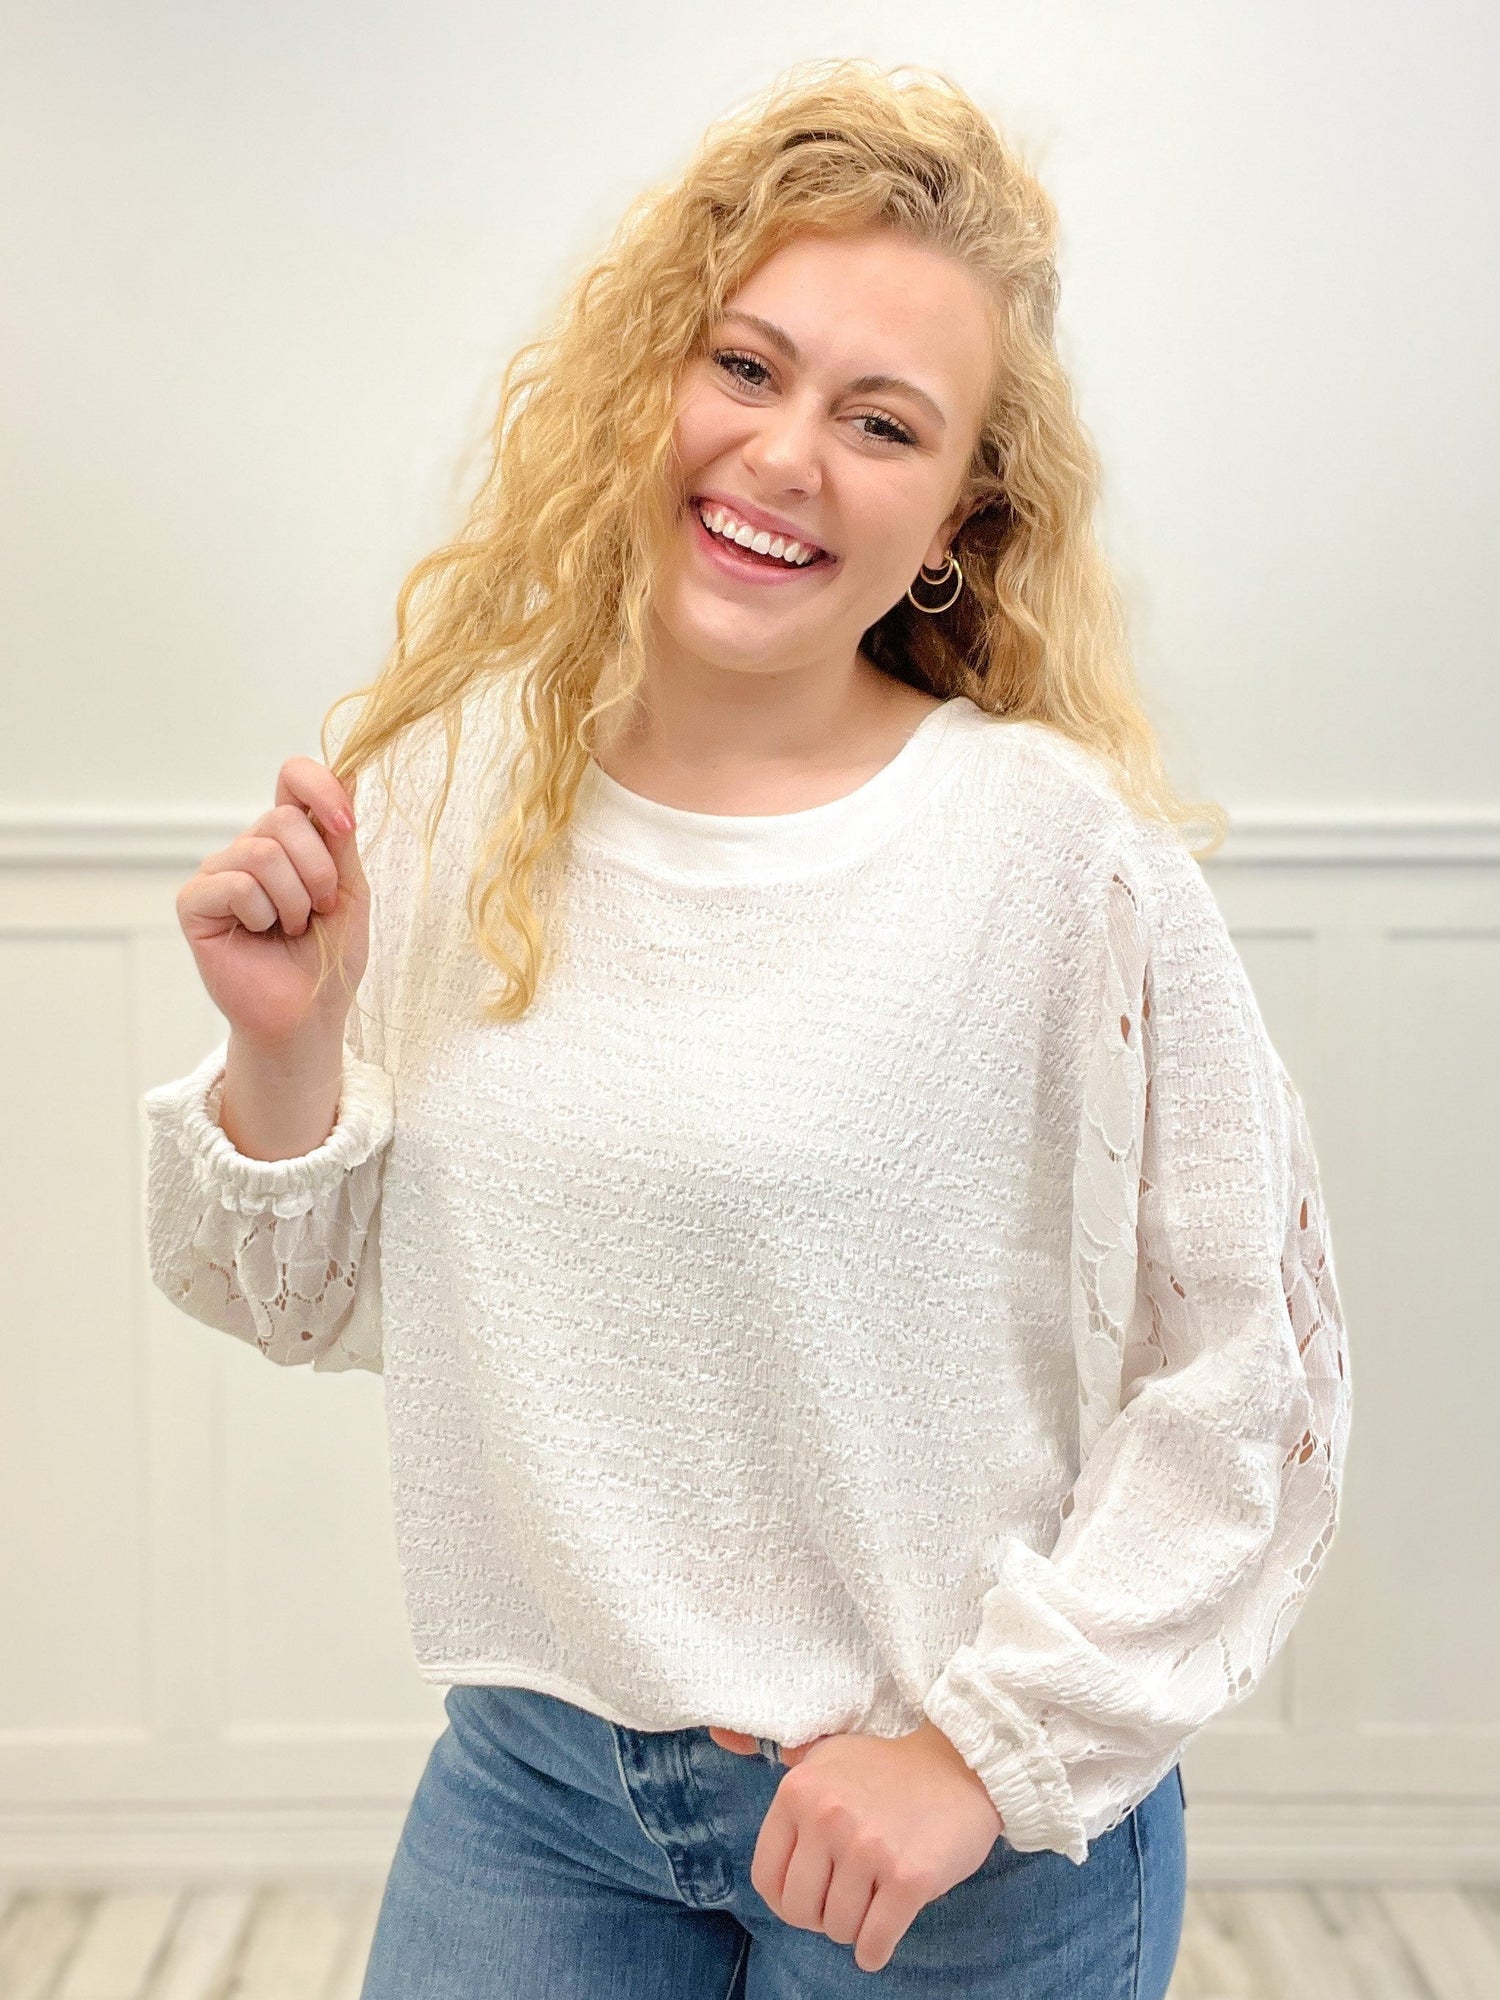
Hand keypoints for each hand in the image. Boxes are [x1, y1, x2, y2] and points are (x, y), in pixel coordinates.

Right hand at [176, 756, 367, 1049]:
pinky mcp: (195, 901)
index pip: (293, 777)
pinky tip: (259, 934)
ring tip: (290, 928)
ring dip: (293, 900)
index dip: (320, 788)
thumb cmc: (329, 956)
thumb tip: (350, 770)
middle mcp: (251, 846)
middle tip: (318, 912)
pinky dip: (261, 913)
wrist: (309, 1013)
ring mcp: (219, 871)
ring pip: (261, 852)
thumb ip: (340, 836)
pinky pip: (234, 884)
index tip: (345, 825)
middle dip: (318, 873)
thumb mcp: (350, 889)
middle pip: (284, 819)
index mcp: (291, 838)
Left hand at [707, 1720, 1003, 1972]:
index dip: (786, 1900)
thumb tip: (733, 1745)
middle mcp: (828, 1818)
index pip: (767, 1879)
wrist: (961, 1767)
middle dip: (820, 1917)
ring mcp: (868, 1849)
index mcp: (799, 1792)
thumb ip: (792, 1779)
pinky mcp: (909, 1878)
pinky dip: (874, 1951)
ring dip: (854, 1929)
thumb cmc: (889, 1770)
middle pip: (799, 1910)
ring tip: (871, 1902)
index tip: (808, 1898)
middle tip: (845, 1901)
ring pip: (838, 1929)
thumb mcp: (828, 1757)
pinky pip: (875, 1943)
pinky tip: (881, 1936)